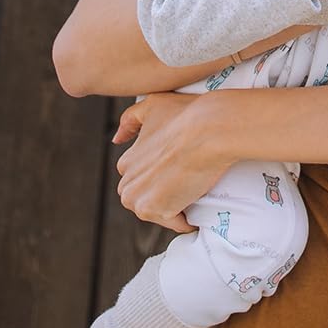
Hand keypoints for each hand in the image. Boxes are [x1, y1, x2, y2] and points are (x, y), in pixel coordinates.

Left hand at [113, 94, 225, 231]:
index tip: (181, 166)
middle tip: (191, 178)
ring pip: (159, 211)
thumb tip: (116, 139)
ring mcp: (139, 200)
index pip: (142, 179)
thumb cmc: (188, 113)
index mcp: (126, 162)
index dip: (163, 173)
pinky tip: (200, 202)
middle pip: (147, 198)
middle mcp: (126, 184)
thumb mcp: (154, 104)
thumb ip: (131, 119)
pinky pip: (175, 223)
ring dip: (176, 206)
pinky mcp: (156, 211)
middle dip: (166, 193)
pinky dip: (187, 219)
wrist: (211, 129)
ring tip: (196, 188)